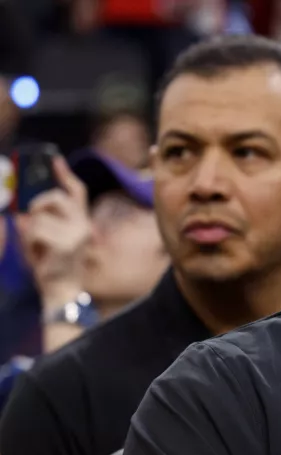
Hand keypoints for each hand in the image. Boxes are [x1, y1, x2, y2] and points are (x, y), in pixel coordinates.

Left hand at [16, 156, 91, 309]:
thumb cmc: (51, 266)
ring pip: (40, 216)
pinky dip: (29, 242)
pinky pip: (36, 230)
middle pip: (57, 198)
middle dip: (38, 204)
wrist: (62, 292)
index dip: (65, 174)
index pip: (77, 192)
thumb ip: (36, 223)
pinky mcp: (66, 243)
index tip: (55, 159)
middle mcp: (83, 225)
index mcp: (81, 222)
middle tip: (30, 218)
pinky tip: (37, 254)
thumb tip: (21, 212)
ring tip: (36, 247)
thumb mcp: (44, 240)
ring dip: (30, 231)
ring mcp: (76, 234)